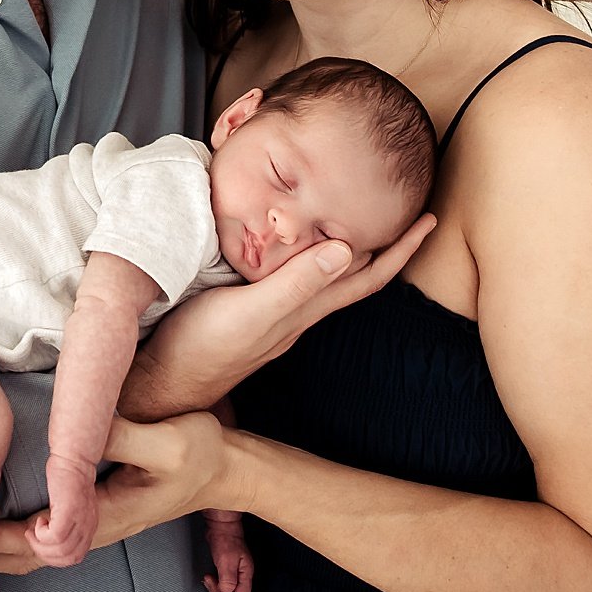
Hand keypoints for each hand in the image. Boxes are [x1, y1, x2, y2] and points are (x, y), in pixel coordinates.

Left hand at [0, 412, 230, 574]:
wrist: (225, 468)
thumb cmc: (200, 453)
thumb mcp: (168, 441)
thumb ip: (123, 438)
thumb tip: (82, 431)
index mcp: (107, 514)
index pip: (38, 541)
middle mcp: (95, 526)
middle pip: (24, 556)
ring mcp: (93, 523)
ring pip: (29, 553)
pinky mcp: (92, 512)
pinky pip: (39, 538)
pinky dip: (6, 541)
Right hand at [26, 452, 98, 567]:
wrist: (74, 458)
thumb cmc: (69, 478)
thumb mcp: (73, 508)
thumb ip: (69, 524)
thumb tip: (52, 541)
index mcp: (89, 527)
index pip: (75, 557)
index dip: (55, 558)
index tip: (42, 546)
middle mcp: (88, 526)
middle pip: (69, 558)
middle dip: (45, 555)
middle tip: (33, 540)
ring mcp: (80, 519)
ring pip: (61, 550)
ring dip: (40, 545)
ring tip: (33, 531)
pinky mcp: (70, 510)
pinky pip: (54, 537)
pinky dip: (41, 534)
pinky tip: (38, 521)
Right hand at [121, 214, 433, 420]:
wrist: (161, 385)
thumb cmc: (200, 349)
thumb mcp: (249, 313)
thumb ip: (295, 285)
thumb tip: (348, 251)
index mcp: (302, 310)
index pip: (365, 278)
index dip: (399, 250)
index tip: (429, 220)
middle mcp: (296, 312)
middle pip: (353, 275)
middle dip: (384, 243)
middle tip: (407, 206)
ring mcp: (272, 313)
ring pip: (324, 274)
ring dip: (348, 246)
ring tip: (360, 215)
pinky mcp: (247, 308)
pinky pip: (293, 274)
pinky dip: (306, 252)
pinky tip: (294, 242)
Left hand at [203, 515, 252, 591]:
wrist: (220, 525)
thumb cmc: (226, 539)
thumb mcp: (227, 562)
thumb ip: (228, 581)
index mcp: (246, 574)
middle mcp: (241, 574)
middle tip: (210, 585)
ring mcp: (234, 570)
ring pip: (226, 588)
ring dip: (215, 587)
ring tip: (208, 578)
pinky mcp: (226, 566)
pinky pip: (221, 581)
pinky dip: (214, 581)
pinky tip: (209, 576)